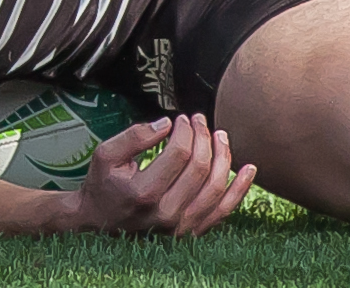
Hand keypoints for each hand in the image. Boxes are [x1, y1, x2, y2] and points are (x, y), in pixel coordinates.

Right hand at [66, 114, 255, 235]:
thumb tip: (167, 123)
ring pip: (215, 187)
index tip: (181, 118)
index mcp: (144, 192)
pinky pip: (223, 210)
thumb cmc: (103, 185)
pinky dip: (239, 189)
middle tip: (199, 120)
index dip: (185, 131)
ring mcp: (180, 225)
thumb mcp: (105, 154)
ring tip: (219, 135)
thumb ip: (134, 136)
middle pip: (199, 168)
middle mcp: (165, 212)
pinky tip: (249, 169)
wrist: (100, 223)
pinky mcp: (191, 230)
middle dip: (203, 137)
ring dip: (223, 156)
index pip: (179, 154)